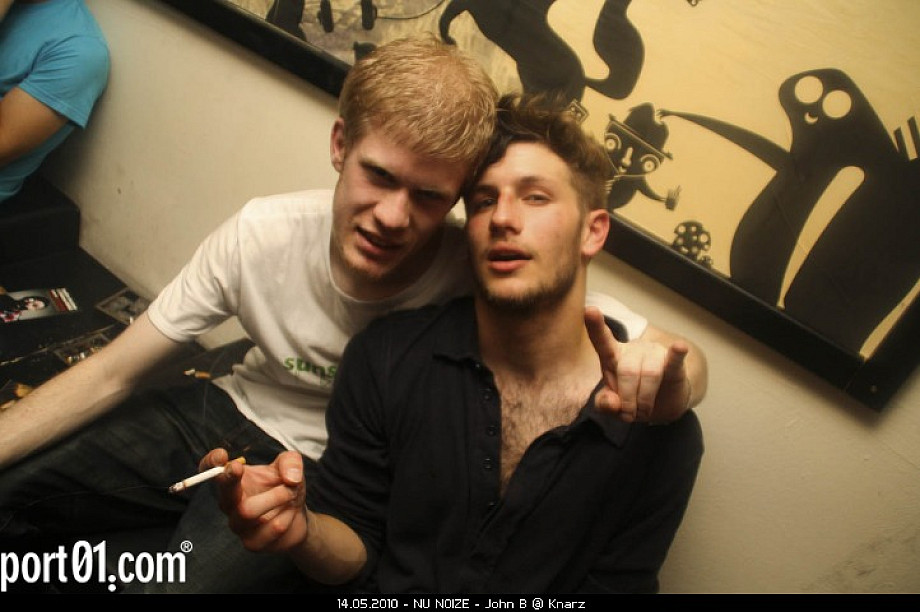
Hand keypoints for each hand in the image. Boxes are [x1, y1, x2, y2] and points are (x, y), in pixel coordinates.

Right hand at [201, 448, 307, 552]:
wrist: (299, 516)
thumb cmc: (288, 486)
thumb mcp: (291, 466)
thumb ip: (291, 462)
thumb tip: (290, 477)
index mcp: (234, 480)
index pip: (210, 471)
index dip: (211, 463)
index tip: (223, 455)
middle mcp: (230, 504)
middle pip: (222, 496)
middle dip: (229, 480)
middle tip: (239, 467)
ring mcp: (239, 525)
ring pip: (248, 512)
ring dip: (277, 497)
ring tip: (292, 492)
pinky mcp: (253, 543)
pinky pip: (270, 528)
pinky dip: (287, 516)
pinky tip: (291, 512)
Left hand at [584, 307, 690, 422]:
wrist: (664, 402)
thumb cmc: (633, 396)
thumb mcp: (614, 403)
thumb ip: (605, 404)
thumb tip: (612, 403)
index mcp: (613, 357)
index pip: (602, 340)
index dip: (596, 326)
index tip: (589, 310)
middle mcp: (633, 351)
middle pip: (627, 371)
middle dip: (627, 399)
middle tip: (629, 415)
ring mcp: (654, 355)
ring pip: (649, 375)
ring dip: (645, 400)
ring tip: (644, 412)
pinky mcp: (674, 365)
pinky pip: (675, 359)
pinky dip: (676, 354)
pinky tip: (679, 347)